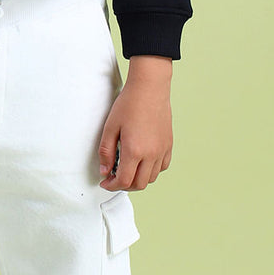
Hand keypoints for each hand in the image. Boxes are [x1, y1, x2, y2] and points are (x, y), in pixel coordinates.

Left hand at [97, 55, 173, 189]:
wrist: (149, 88)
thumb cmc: (129, 104)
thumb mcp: (110, 128)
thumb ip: (106, 152)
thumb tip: (105, 171)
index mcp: (134, 151)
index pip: (124, 181)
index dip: (112, 186)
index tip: (105, 183)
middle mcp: (151, 154)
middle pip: (138, 184)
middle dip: (124, 186)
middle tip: (114, 178)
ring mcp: (162, 150)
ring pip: (151, 178)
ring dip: (138, 179)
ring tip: (127, 170)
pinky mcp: (168, 144)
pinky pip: (162, 167)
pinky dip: (151, 171)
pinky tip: (142, 162)